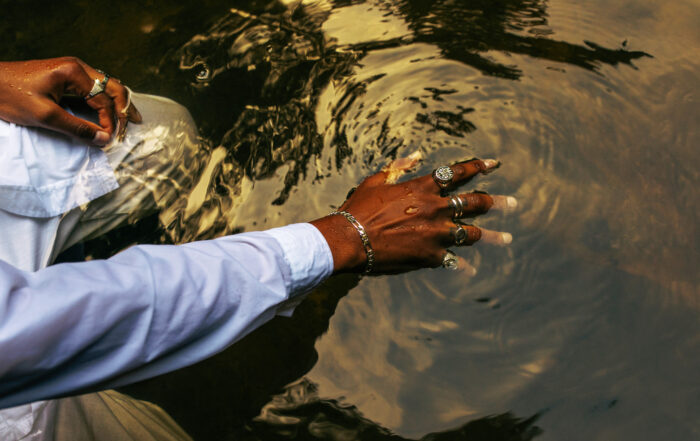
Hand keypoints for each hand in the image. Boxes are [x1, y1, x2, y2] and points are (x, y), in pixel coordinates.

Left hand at [0, 57, 140, 144]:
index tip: (109, 139)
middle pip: (113, 87)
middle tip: (135, 126)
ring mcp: (73, 69)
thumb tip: (103, 139)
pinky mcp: (67, 74)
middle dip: (124, 108)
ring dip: (118, 102)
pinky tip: (111, 109)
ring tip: (130, 118)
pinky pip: (95, 86)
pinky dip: (106, 99)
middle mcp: (77, 67)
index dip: (110, 122)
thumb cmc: (11, 96)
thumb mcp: (45, 116)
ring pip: (107, 85)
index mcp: (74, 72)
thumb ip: (77, 128)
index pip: (104, 100)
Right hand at [311, 157, 514, 273]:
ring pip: (473, 233)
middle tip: (513, 203)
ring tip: (508, 238)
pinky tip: (472, 271)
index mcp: (423, 187)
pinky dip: (463, 267)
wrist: (351, 240)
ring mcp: (436, 234)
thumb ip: (399, 166)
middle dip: (496, 202)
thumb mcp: (376, 180)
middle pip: (475, 203)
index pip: (458, 173)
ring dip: (492, 236)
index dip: (478, 166)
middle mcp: (436, 208)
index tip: (494, 164)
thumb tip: (416, 154)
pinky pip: (455, 261)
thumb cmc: (360, 208)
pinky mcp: (431, 256)